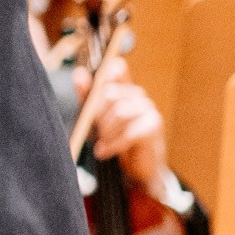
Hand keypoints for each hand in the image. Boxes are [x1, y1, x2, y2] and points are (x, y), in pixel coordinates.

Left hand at [77, 57, 170, 199]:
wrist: (135, 167)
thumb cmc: (113, 138)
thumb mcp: (94, 118)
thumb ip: (87, 96)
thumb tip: (79, 72)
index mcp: (122, 89)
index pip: (116, 68)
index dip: (106, 72)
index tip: (95, 84)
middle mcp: (137, 95)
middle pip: (110, 94)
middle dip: (97, 115)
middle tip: (95, 132)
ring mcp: (148, 109)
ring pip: (120, 113)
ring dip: (106, 132)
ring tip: (102, 143)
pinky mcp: (154, 126)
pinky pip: (129, 132)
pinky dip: (113, 145)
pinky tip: (104, 152)